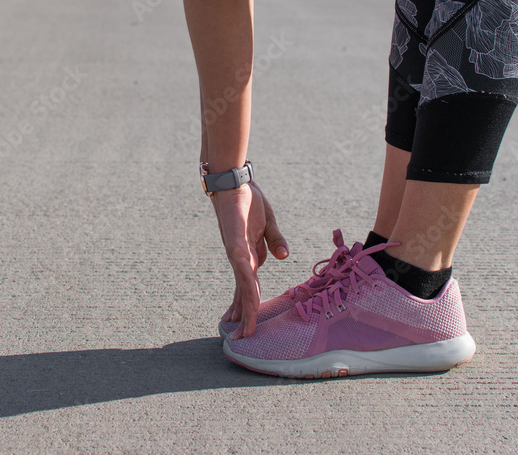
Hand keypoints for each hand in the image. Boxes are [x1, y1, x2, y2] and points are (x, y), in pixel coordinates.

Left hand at [211, 181, 286, 338]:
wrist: (234, 180)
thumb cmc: (249, 200)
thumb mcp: (269, 223)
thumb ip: (276, 241)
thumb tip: (283, 257)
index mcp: (250, 254)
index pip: (248, 285)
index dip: (248, 304)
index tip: (245, 323)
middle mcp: (241, 257)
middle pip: (243, 291)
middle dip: (242, 314)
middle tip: (238, 337)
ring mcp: (237, 251)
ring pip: (243, 285)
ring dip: (245, 307)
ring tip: (243, 328)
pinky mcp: (235, 243)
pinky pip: (244, 267)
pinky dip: (247, 284)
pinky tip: (249, 298)